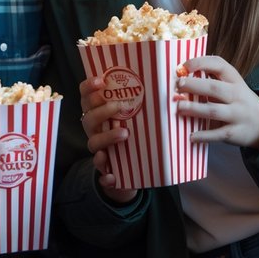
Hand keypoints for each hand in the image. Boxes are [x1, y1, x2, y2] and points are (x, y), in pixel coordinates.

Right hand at [79, 76, 136, 204]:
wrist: (130, 171)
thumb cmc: (134, 135)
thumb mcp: (136, 118)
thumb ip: (143, 104)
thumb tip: (173, 92)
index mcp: (99, 114)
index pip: (86, 96)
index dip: (89, 87)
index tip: (101, 81)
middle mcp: (95, 130)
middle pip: (88, 118)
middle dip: (101, 110)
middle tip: (118, 106)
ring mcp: (99, 150)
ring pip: (93, 143)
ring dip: (106, 137)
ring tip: (124, 134)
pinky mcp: (105, 170)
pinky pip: (101, 172)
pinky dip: (105, 173)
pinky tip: (112, 175)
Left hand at [175, 56, 258, 149]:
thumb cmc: (239, 101)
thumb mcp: (232, 86)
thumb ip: (212, 81)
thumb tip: (181, 78)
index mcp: (235, 80)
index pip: (219, 65)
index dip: (200, 63)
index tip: (184, 66)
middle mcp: (237, 95)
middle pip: (214, 88)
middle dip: (193, 85)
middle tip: (177, 85)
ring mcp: (238, 114)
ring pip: (214, 110)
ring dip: (194, 108)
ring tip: (179, 108)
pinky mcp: (236, 132)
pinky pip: (218, 134)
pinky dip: (204, 135)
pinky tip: (192, 136)